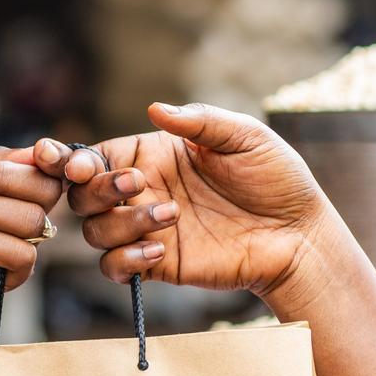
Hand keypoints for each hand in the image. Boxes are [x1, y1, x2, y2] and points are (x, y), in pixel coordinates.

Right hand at [39, 103, 341, 305]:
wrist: (299, 235)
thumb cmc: (277, 179)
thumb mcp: (245, 137)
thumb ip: (200, 120)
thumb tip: (155, 108)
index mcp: (153, 156)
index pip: (95, 155)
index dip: (76, 160)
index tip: (82, 165)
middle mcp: (142, 192)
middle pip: (82, 194)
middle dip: (96, 189)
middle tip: (136, 184)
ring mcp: (146, 229)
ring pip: (94, 231)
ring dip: (120, 223)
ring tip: (172, 216)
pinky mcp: (156, 263)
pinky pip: (113, 267)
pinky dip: (124, 260)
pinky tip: (160, 249)